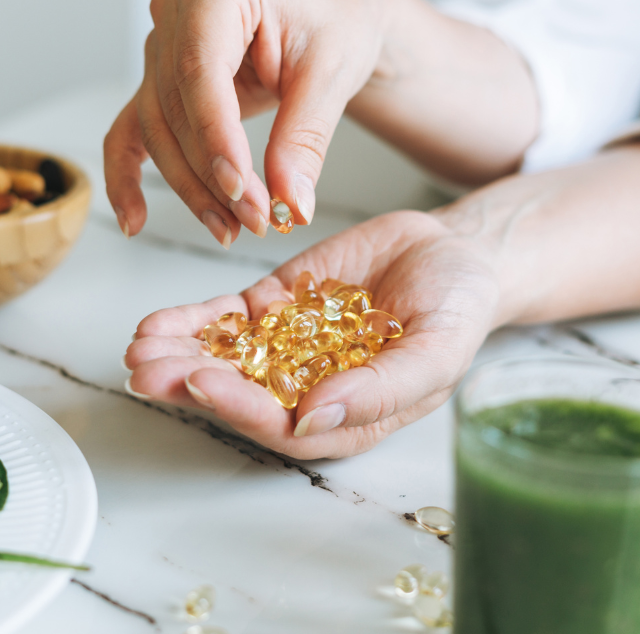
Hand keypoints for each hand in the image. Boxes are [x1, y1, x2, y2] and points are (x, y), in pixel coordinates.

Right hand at [104, 0, 390, 245]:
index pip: (201, 69)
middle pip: (176, 106)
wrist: (337, 17)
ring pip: (159, 128)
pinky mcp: (165, 78)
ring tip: (231, 228)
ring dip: (192, 186)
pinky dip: (129, 174)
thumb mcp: (332, 77)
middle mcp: (178, 8)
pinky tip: (135, 219)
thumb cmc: (338, 25)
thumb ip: (304, 139)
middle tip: (255, 220)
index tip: (241, 188)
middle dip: (213, 174)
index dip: (216, 136)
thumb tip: (291, 203)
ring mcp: (165, 43)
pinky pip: (135, 127)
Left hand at [123, 211, 497, 458]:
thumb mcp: (437, 350)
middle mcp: (312, 386)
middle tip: (148, 371)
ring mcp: (292, 344)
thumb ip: (382, 389)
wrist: (453, 253)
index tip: (204, 384)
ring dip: (181, 354)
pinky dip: (195, 320)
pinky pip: (232, 317)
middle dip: (192, 384)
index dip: (243, 409)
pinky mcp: (280, 305)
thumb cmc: (458, 309)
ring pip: (228, 357)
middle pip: (243, 395)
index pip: (286, 426)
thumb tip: (314, 419)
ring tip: (141, 346)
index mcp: (349, 414)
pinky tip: (160, 322)